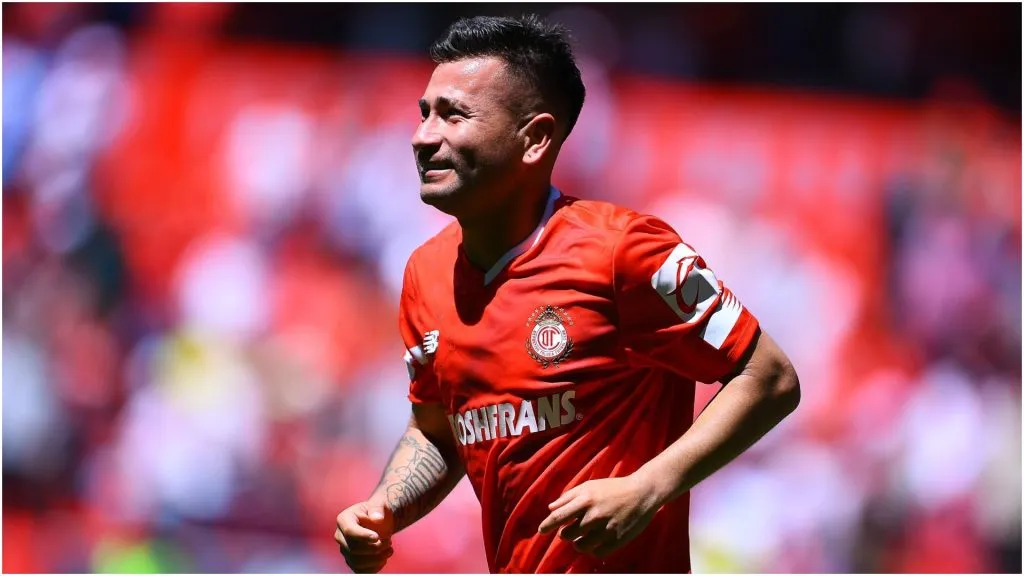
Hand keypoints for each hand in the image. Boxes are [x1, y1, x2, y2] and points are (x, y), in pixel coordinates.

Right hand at [335, 498, 395, 572]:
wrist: (379, 522)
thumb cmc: (377, 512)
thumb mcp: (379, 504)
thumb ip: (377, 509)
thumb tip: (377, 519)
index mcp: (344, 519)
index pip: (350, 531)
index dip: (363, 536)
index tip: (377, 537)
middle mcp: (340, 536)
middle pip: (353, 549)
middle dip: (375, 547)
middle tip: (389, 542)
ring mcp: (345, 550)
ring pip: (357, 562)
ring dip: (376, 559)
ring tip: (389, 549)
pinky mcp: (351, 561)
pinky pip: (360, 570)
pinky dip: (374, 567)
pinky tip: (384, 558)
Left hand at [537, 473, 662, 558]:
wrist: (642, 493)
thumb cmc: (613, 488)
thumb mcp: (590, 486)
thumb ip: (569, 496)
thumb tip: (551, 508)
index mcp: (585, 500)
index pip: (559, 517)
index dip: (547, 525)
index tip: (541, 530)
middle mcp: (594, 515)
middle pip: (567, 535)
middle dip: (565, 534)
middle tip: (570, 530)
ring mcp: (606, 529)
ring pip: (580, 546)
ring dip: (578, 543)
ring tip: (583, 537)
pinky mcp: (617, 540)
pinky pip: (596, 553)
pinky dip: (593, 549)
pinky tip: (596, 542)